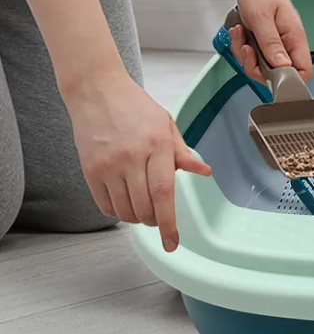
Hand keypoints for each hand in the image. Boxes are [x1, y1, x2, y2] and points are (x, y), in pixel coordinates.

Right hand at [65, 70, 210, 251]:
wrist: (97, 91)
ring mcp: (108, 165)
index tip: (173, 242)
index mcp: (157, 145)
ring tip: (142, 203)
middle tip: (159, 216)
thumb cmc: (135, 107)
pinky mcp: (90, 171)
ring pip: (124, 210)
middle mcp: (132, 157)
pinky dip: (117, 211)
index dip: (169, 222)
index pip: (164, 193)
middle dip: (154, 220)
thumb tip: (204, 171)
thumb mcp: (166, 124)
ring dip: (137, 217)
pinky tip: (124, 200)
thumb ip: (182, 152)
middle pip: (144, 207)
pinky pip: (105, 205)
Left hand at [229, 0, 311, 82]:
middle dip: (255, 66)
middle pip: (278, 74)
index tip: (268, 74)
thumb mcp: (262, 17)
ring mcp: (275, 44)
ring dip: (245, 55)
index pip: (303, 71)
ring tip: (240, 33)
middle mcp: (288, 44)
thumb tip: (283, 67)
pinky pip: (252, 57)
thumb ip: (271, 43)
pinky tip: (239, 31)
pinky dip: (241, 47)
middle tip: (247, 49)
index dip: (288, 80)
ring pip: (261, 67)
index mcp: (295, 37)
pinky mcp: (264, 43)